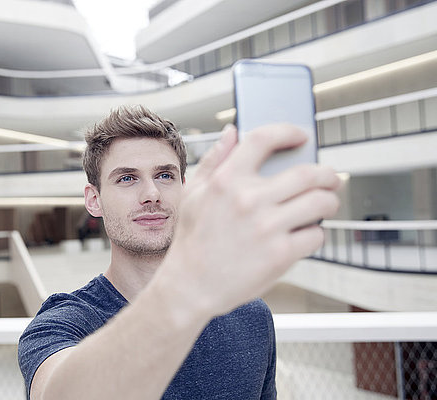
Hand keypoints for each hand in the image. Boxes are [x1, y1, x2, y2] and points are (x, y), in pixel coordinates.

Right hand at [162, 124, 339, 317]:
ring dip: (330, 201)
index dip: (287, 131)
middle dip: (327, 173)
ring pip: (321, 202)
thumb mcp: (194, 194)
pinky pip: (316, 235)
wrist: (191, 286)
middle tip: (330, 178)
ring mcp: (267, 228)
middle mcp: (248, 200)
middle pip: (308, 172)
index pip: (263, 139)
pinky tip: (306, 233)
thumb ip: (214, 160)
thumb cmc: (193, 239)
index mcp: (226, 180)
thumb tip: (232, 131)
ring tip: (326, 203)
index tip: (301, 135)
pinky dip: (316, 233)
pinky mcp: (281, 255)